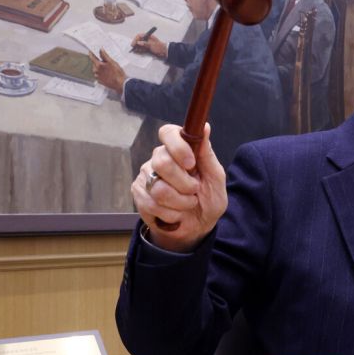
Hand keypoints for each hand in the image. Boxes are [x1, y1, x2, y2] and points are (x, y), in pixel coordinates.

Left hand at [89, 48, 125, 95]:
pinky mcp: (100, 81)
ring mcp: (98, 77)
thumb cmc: (117, 74)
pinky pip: (99, 75)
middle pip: (95, 63)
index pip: (92, 57)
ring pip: (97, 69)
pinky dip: (102, 73)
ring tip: (109, 69)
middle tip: (106, 62)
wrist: (120, 84)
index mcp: (98, 65)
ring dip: (101, 68)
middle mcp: (96, 71)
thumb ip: (105, 55)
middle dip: (99, 61)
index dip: (91, 53)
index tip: (91, 51)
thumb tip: (101, 50)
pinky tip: (108, 74)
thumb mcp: (112, 62)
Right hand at [131, 33, 166, 57]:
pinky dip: (140, 50)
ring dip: (137, 47)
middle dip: (136, 44)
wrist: (164, 52)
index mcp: (148, 36)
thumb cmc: (159, 47)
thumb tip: (138, 42)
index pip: (140, 36)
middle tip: (133, 47)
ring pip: (140, 45)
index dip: (136, 39)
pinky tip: (137, 51)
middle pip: (139, 40)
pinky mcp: (148, 48)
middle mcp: (147, 39)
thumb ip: (144, 44)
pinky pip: (142, 48)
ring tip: (134, 50)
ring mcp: (147, 44)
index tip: (133, 43)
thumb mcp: (151, 45)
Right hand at [132, 123, 227, 251]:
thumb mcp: (215, 178)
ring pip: (159, 188)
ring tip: (188, 204)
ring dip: (180, 202)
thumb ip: (207, 154)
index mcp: (179, 149)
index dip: (178, 146)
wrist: (196, 227)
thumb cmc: (208, 199)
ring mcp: (146, 175)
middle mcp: (159, 158)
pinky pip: (152, 204)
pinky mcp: (139, 194)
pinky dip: (171, 213)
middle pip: (162, 162)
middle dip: (184, 183)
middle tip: (194, 190)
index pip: (168, 132)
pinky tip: (176, 213)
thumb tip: (205, 127)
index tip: (191, 163)